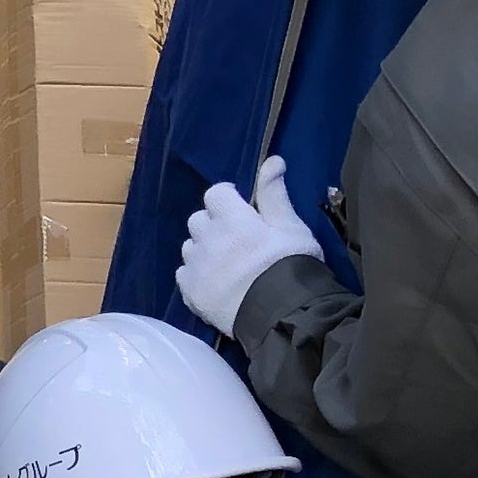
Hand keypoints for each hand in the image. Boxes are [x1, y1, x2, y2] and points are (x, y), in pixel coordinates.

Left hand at [177, 156, 321, 335]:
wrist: (284, 316)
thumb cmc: (292, 267)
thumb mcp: (292, 227)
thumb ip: (275, 195)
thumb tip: (272, 160)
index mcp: (232, 219)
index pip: (215, 194)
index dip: (228, 199)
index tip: (243, 212)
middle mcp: (207, 239)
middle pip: (199, 220)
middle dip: (215, 225)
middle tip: (238, 241)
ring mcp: (196, 266)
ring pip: (190, 246)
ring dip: (204, 249)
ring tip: (228, 265)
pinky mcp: (190, 292)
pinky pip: (184, 274)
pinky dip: (196, 274)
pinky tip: (216, 283)